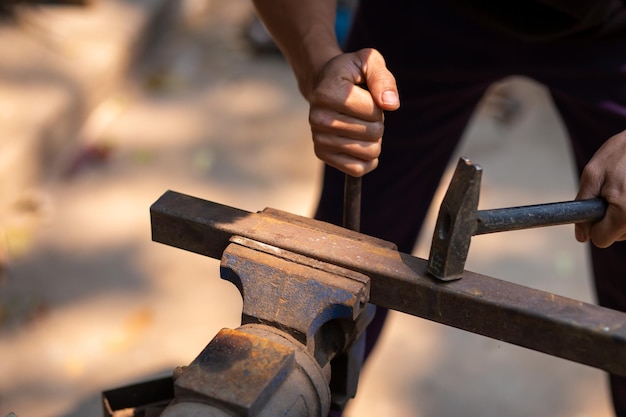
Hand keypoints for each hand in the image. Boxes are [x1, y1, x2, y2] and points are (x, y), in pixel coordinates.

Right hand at [307, 48, 399, 176]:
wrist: (324, 83)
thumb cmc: (351, 73)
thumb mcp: (369, 62)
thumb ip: (382, 78)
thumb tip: (391, 104)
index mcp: (327, 93)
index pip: (373, 111)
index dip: (379, 102)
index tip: (366, 94)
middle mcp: (318, 118)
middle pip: (373, 134)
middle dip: (378, 122)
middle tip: (364, 111)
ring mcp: (318, 138)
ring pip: (368, 153)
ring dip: (374, 140)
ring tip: (361, 124)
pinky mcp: (322, 154)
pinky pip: (357, 169)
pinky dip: (367, 160)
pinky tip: (362, 144)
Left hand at [575, 130, 625, 246]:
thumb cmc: (623, 152)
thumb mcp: (593, 173)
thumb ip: (583, 204)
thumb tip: (582, 236)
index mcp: (625, 215)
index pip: (601, 239)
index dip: (593, 225)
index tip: (597, 206)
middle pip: (616, 235)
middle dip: (610, 217)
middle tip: (615, 190)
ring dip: (623, 213)